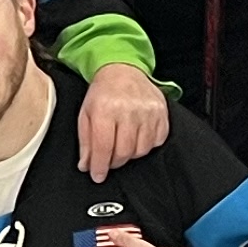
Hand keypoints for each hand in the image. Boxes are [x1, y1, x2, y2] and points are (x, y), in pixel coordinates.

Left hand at [73, 60, 170, 178]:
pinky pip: (156, 142)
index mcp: (105, 109)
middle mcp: (129, 110)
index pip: (103, 147)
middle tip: (108, 159)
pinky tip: (136, 137)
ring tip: (121, 145)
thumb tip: (86, 165)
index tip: (97, 176)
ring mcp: (148, 112)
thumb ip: (85, 142)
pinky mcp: (162, 113)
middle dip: (114, 162)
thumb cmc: (103, 93)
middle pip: (123, 152)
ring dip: (129, 154)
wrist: (123, 70)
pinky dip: (145, 145)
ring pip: (141, 150)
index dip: (99, 166)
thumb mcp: (85, 114)